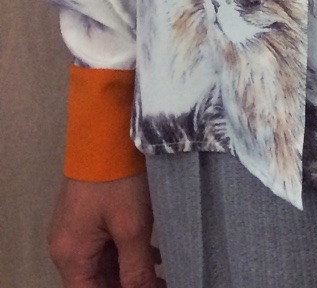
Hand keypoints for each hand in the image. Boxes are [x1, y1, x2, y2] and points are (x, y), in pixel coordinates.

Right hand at [48, 174, 163, 287]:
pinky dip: (128, 250)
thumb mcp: (132, 226)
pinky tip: (155, 253)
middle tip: (162, 281)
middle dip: (127, 284)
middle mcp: (67, 245)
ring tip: (163, 273)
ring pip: (104, 262)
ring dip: (130, 269)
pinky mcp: (90, 211)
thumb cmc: (118, 179)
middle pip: (96, 280)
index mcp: (70, 255)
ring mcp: (77, 226)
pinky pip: (107, 242)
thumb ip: (136, 267)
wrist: (108, 130)